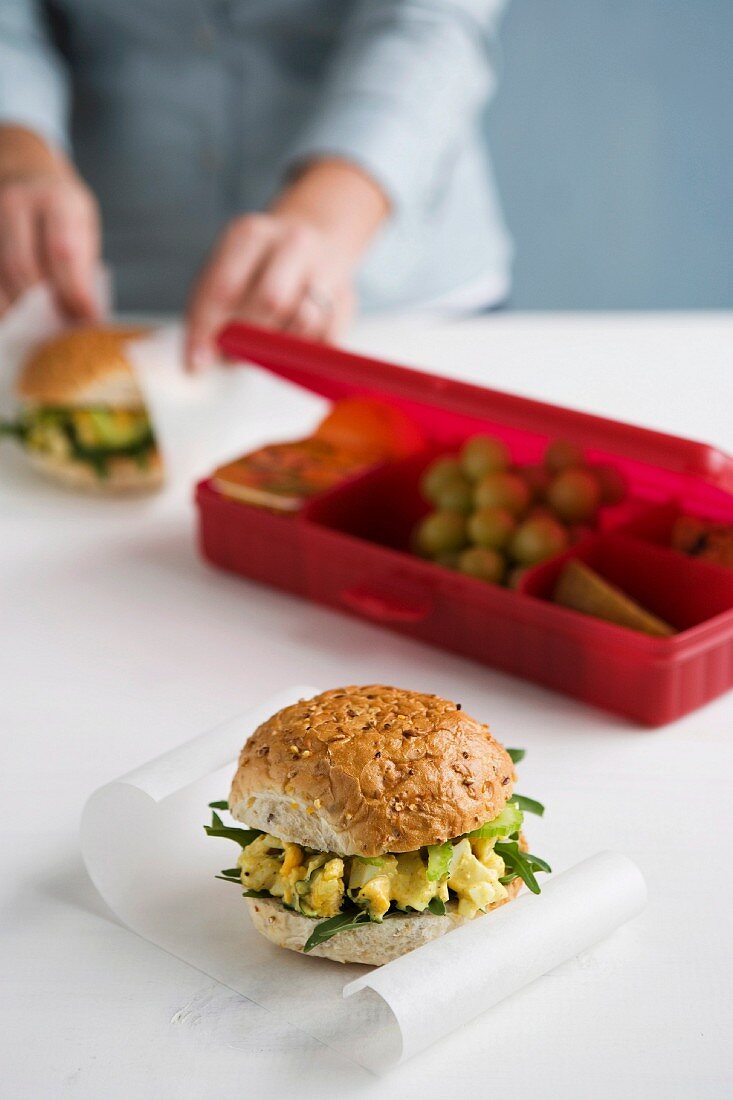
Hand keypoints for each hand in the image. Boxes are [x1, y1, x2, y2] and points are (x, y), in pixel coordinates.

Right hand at [0, 127, 99, 319]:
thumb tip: (88, 315)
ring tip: (37, 332)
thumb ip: (83, 264)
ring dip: (18, 309)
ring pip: (0, 272)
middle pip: (24, 265)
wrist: (23, 169)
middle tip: (61, 331)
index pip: (62, 251)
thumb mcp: (82, 223)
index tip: (87, 318)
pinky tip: (13, 319)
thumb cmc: (59, 206)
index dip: (73, 290)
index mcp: (56, 199)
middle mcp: (17, 203)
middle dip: (44, 305)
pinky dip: (1, 301)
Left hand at [185, 211, 355, 368]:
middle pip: (270, 302)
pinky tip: (295, 338)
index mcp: (251, 233)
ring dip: (281, 345)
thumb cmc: (259, 267)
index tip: (198, 362)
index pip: (225, 286)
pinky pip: (326, 339)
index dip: (209, 328)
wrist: (317, 237)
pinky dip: (307, 351)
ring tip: (267, 343)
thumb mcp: (226, 272)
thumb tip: (198, 364)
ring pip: (303, 322)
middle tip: (235, 358)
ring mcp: (325, 266)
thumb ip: (207, 313)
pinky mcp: (347, 297)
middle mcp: (292, 243)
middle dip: (249, 339)